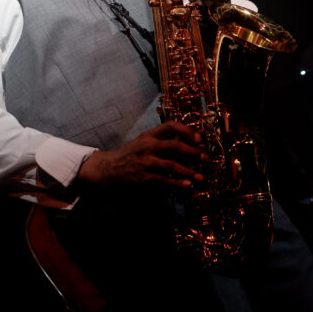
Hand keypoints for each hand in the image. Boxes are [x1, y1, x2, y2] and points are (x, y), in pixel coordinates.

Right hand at [77, 122, 206, 188]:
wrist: (107, 169)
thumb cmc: (130, 155)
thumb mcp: (143, 142)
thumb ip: (161, 141)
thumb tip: (188, 144)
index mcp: (149, 135)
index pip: (170, 126)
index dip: (187, 131)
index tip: (200, 138)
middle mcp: (147, 146)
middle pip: (175, 145)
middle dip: (193, 152)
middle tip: (205, 158)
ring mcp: (145, 162)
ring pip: (172, 165)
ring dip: (189, 172)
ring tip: (200, 177)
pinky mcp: (143, 177)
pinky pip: (164, 180)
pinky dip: (177, 183)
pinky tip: (187, 185)